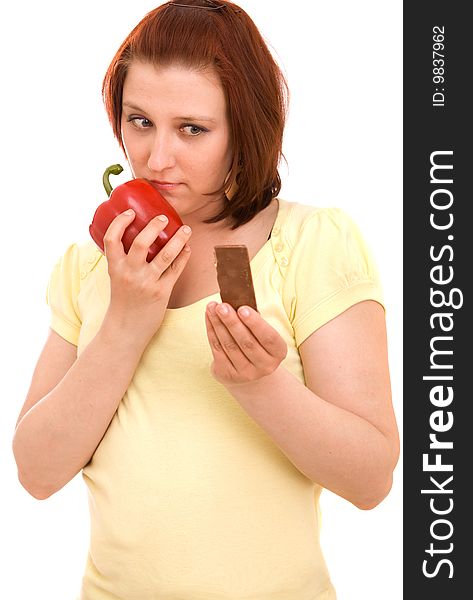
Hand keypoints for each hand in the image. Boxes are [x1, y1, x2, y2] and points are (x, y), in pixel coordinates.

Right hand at [103, 209, 191, 336]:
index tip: (130, 212)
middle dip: (154, 226)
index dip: (120, 222)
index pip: (112, 239)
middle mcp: (130, 273)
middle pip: (141, 242)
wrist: (126, 330)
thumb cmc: (122, 301)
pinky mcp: (162, 292)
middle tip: (164, 218)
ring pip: (165, 255)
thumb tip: (132, 237)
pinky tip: (187, 249)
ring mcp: (147, 283)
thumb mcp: (115, 277)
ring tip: (186, 230)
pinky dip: (183, 257)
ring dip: (178, 239)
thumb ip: (121, 259)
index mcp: (114, 267)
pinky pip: (176, 270)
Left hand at [205, 302, 286, 387]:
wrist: (248, 372)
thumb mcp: (262, 333)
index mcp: (278, 353)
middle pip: (246, 342)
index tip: (242, 309)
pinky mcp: (227, 375)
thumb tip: (235, 303)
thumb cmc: (256, 343)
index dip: (255, 323)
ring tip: (212, 308)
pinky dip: (212, 331)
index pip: (268, 338)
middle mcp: (265, 366)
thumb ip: (253, 321)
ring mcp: (246, 374)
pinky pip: (217, 350)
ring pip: (229, 345)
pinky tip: (209, 317)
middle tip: (222, 306)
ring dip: (218, 324)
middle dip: (232, 322)